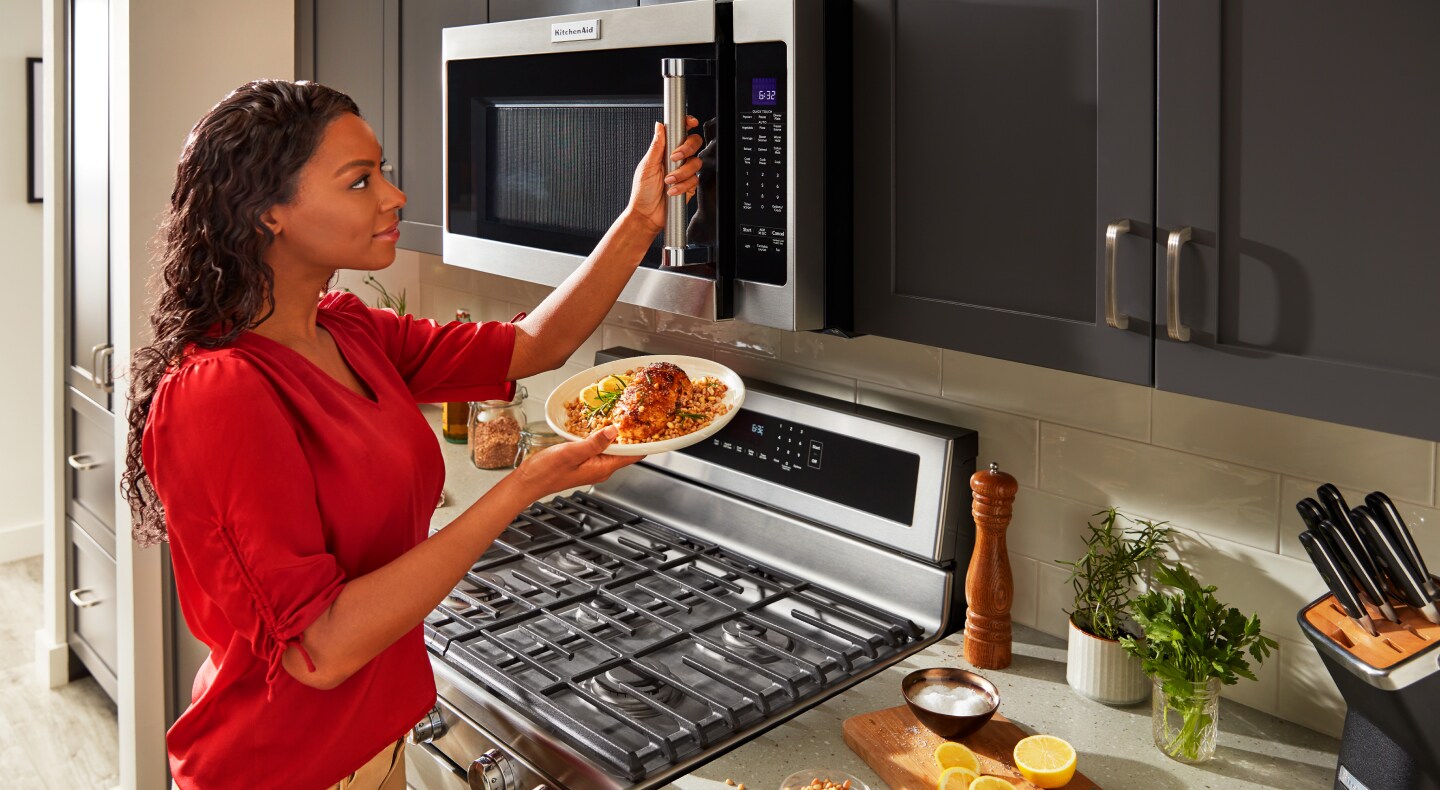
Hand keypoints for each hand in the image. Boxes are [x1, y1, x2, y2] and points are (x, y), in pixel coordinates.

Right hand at [511, 425, 640, 499]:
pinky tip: (600, 425)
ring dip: (618, 434)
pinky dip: (603, 436)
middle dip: (633, 435)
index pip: (633, 456)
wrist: (528, 481)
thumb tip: (614, 431)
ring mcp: (592, 465)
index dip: (645, 443)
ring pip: (612, 448)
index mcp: (602, 468)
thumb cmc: (546, 471)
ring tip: (624, 416)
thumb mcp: (571, 453)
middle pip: (625, 451)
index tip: (654, 428)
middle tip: (639, 415)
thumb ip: (594, 443)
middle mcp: (601, 469)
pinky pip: (599, 448)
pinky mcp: (583, 461)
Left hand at [626, 117, 703, 233]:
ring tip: (668, 181)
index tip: (690, 122)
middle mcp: (676, 159)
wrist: (647, 215)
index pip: (679, 132)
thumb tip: (659, 126)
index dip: (687, 124)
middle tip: (674, 158)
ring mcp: (684, 172)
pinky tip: (672, 191)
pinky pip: (694, 180)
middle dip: (686, 149)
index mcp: (665, 151)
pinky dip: (682, 186)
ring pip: (695, 163)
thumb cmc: (642, 192)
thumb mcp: (646, 166)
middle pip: (694, 143)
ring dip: (681, 173)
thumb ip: (656, 146)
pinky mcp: (689, 185)